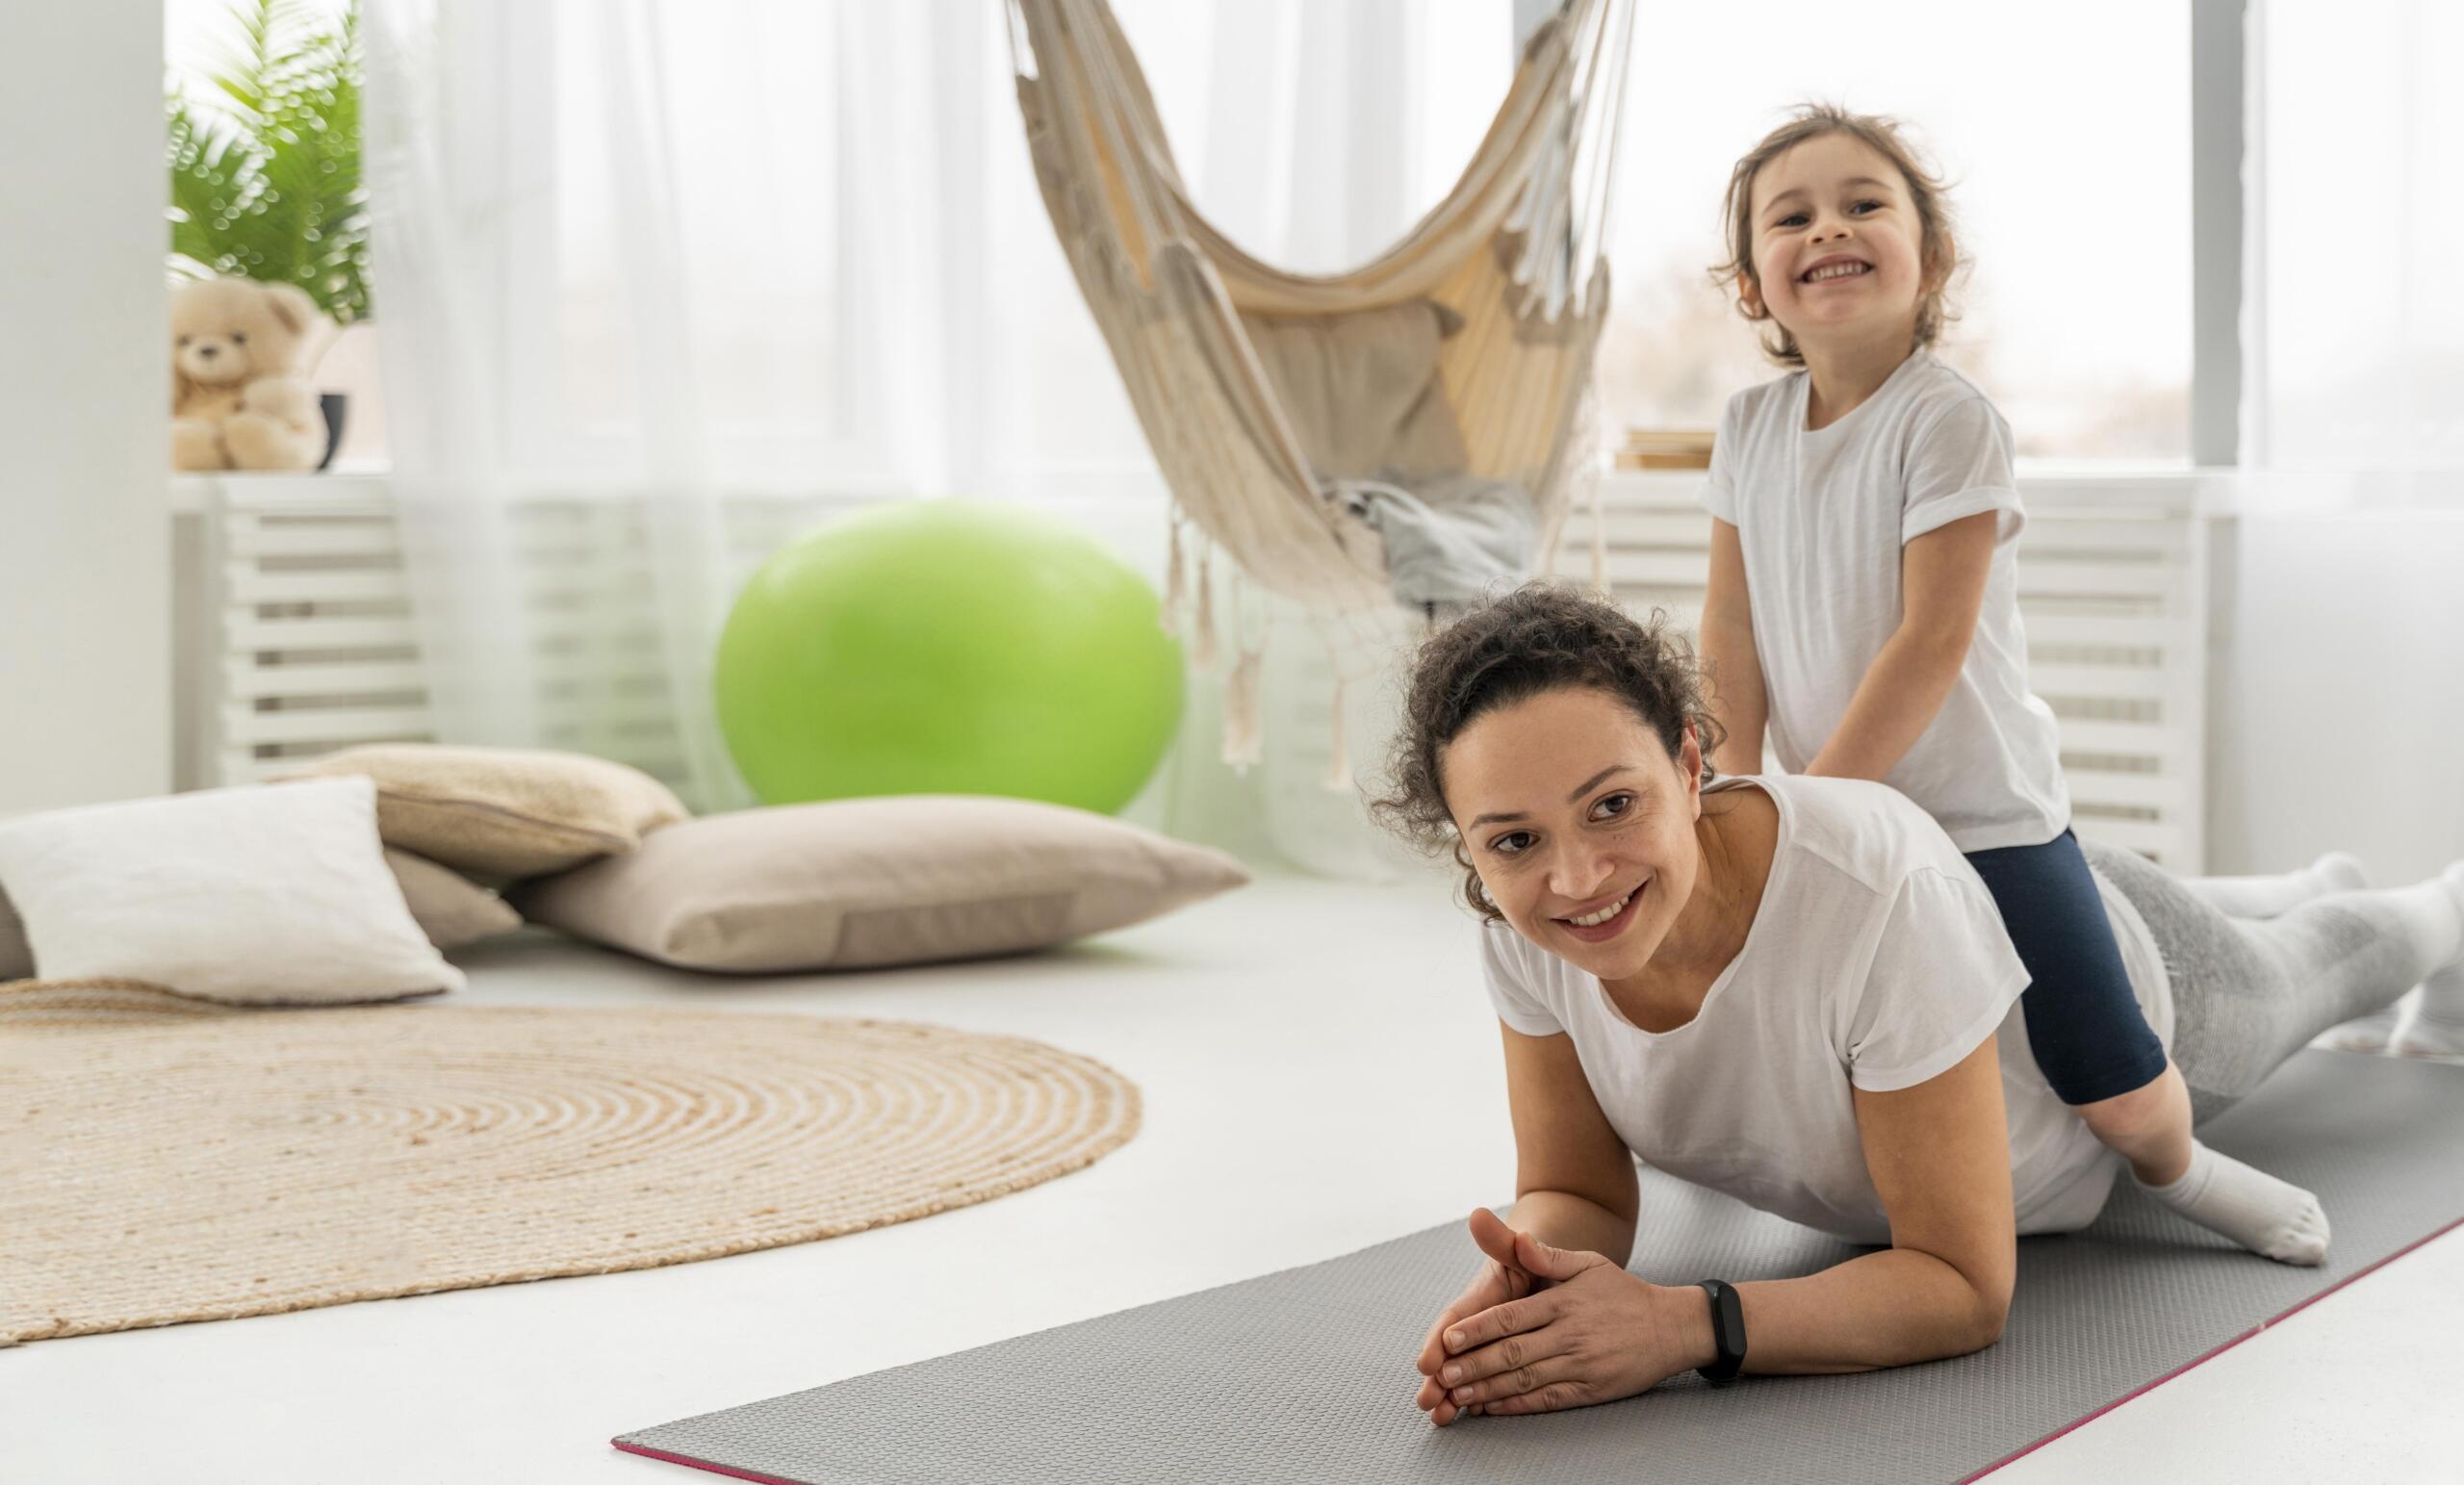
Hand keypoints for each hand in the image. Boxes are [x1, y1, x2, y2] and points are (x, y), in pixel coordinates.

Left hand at [1427, 1213, 1704, 1419]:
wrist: (1670, 1328)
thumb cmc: (1622, 1292)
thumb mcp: (1588, 1264)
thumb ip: (1547, 1256)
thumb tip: (1517, 1236)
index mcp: (1563, 1302)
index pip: (1510, 1318)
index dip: (1477, 1330)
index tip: (1448, 1339)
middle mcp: (1568, 1335)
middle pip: (1512, 1353)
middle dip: (1473, 1365)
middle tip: (1442, 1375)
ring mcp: (1580, 1365)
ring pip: (1525, 1380)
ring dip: (1488, 1390)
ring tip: (1458, 1395)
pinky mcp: (1590, 1390)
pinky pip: (1547, 1400)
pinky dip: (1517, 1406)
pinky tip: (1493, 1407)